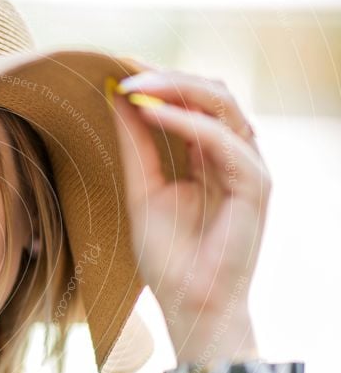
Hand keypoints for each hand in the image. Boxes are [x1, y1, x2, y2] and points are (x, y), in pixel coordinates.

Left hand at [108, 64, 266, 363]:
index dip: (159, 83)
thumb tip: (117, 99)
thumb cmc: (168, 256)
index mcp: (207, 155)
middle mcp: (231, 155)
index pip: (191, 102)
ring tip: (136, 85)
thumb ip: (136, 147)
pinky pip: (224, 141)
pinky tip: (155, 115)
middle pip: (210, 94)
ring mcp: (246, 167)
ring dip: (178, 90)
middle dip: (167, 78)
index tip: (118, 72)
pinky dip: (190, 124)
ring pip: (223, 106)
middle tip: (127, 70)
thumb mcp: (142, 191)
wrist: (189, 302)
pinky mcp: (255, 184)